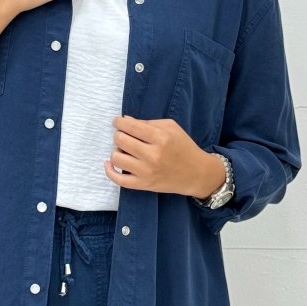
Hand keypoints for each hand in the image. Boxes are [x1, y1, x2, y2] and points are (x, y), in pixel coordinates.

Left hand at [104, 115, 225, 197]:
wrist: (197, 173)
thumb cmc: (184, 147)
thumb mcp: (171, 128)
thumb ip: (148, 123)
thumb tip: (125, 120)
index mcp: (161, 138)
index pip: (130, 126)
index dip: (119, 122)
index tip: (117, 122)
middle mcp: (153, 155)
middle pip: (120, 140)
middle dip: (119, 134)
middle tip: (124, 135)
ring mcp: (147, 172)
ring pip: (116, 157)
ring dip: (116, 150)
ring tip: (124, 149)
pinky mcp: (143, 185)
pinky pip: (118, 179)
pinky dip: (109, 170)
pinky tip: (109, 163)